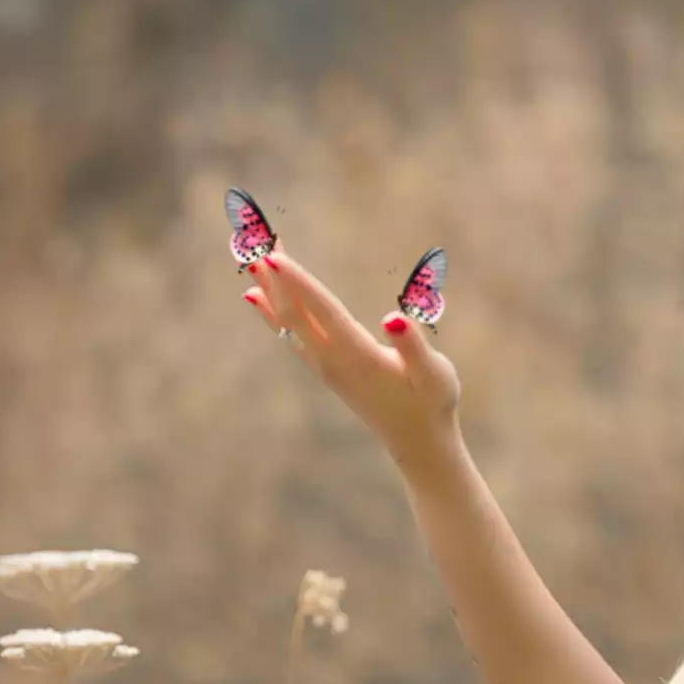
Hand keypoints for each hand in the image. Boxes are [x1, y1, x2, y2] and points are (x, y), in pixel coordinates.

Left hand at [241, 246, 461, 468]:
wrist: (417, 441)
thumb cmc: (432, 403)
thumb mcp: (434, 374)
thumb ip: (414, 346)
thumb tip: (394, 319)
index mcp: (357, 356)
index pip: (321, 311)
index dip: (297, 282)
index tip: (272, 256)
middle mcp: (332, 361)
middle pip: (295, 312)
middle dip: (274, 277)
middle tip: (251, 241)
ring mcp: (325, 366)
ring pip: (288, 321)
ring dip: (269, 289)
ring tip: (249, 260)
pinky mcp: (326, 369)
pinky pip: (290, 333)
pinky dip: (270, 312)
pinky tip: (256, 298)